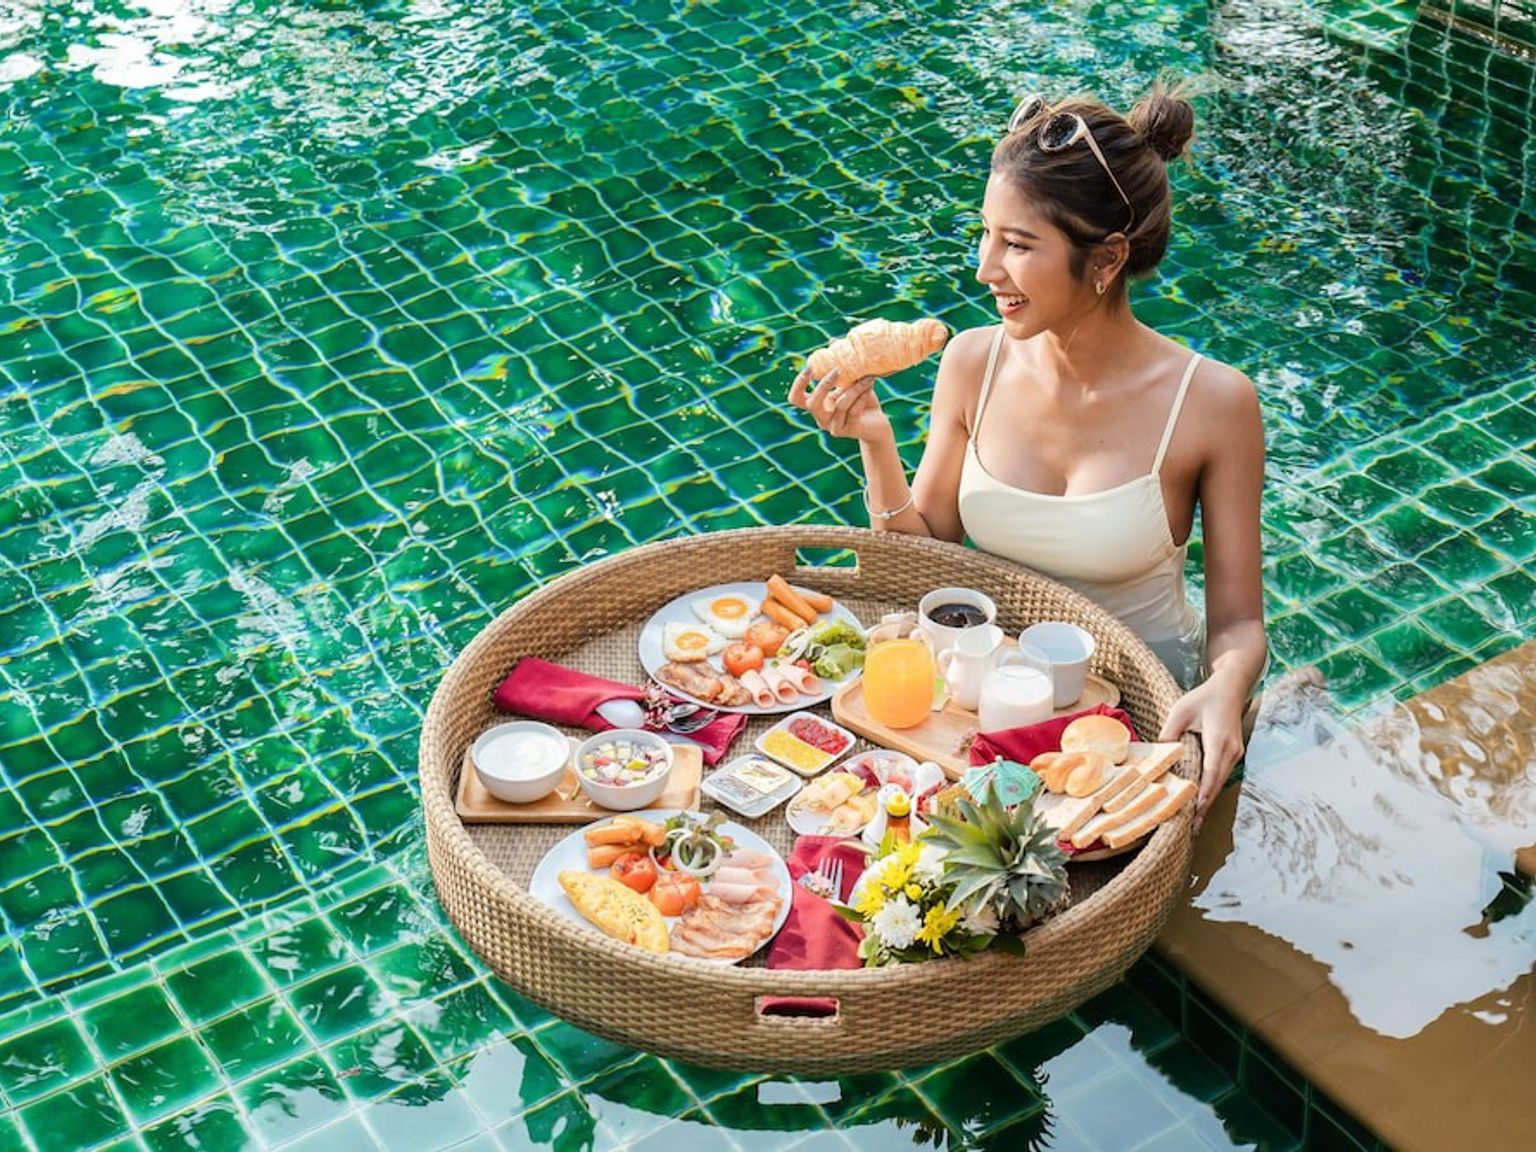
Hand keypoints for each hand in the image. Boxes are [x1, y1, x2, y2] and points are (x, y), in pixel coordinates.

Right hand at [787, 366, 889, 442]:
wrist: (877, 424)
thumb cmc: (861, 400)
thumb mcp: (850, 381)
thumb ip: (841, 366)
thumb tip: (832, 340)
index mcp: (816, 406)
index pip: (796, 398)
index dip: (799, 384)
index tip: (810, 367)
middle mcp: (821, 418)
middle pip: (812, 403)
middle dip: (824, 385)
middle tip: (838, 370)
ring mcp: (833, 426)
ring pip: (839, 404)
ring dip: (854, 388)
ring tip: (868, 376)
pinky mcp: (847, 430)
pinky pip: (853, 410)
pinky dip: (862, 396)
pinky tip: (870, 385)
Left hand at [1158, 679, 1246, 831]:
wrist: (1231, 688)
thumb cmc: (1204, 698)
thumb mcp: (1181, 711)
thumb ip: (1169, 733)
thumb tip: (1159, 754)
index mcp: (1219, 739)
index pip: (1212, 771)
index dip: (1204, 791)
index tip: (1196, 809)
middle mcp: (1231, 750)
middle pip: (1217, 783)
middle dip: (1204, 805)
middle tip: (1191, 826)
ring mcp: (1235, 753)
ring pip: (1220, 782)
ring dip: (1208, 800)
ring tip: (1194, 821)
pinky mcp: (1233, 754)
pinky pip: (1221, 775)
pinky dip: (1211, 789)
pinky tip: (1200, 802)